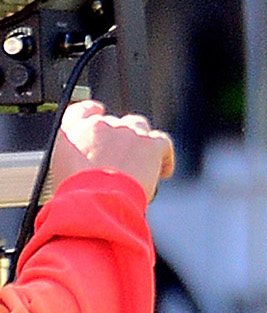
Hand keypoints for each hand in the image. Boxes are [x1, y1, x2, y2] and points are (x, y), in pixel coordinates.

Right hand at [46, 100, 174, 199]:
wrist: (94, 202)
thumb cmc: (74, 194)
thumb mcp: (55, 173)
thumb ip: (67, 161)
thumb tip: (74, 170)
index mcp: (72, 130)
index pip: (82, 111)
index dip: (92, 113)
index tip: (98, 116)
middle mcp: (99, 125)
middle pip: (114, 123)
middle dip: (119, 140)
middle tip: (121, 161)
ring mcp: (126, 132)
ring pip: (138, 127)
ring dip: (140, 142)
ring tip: (142, 163)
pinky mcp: (149, 144)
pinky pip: (162, 142)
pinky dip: (164, 156)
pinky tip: (163, 172)